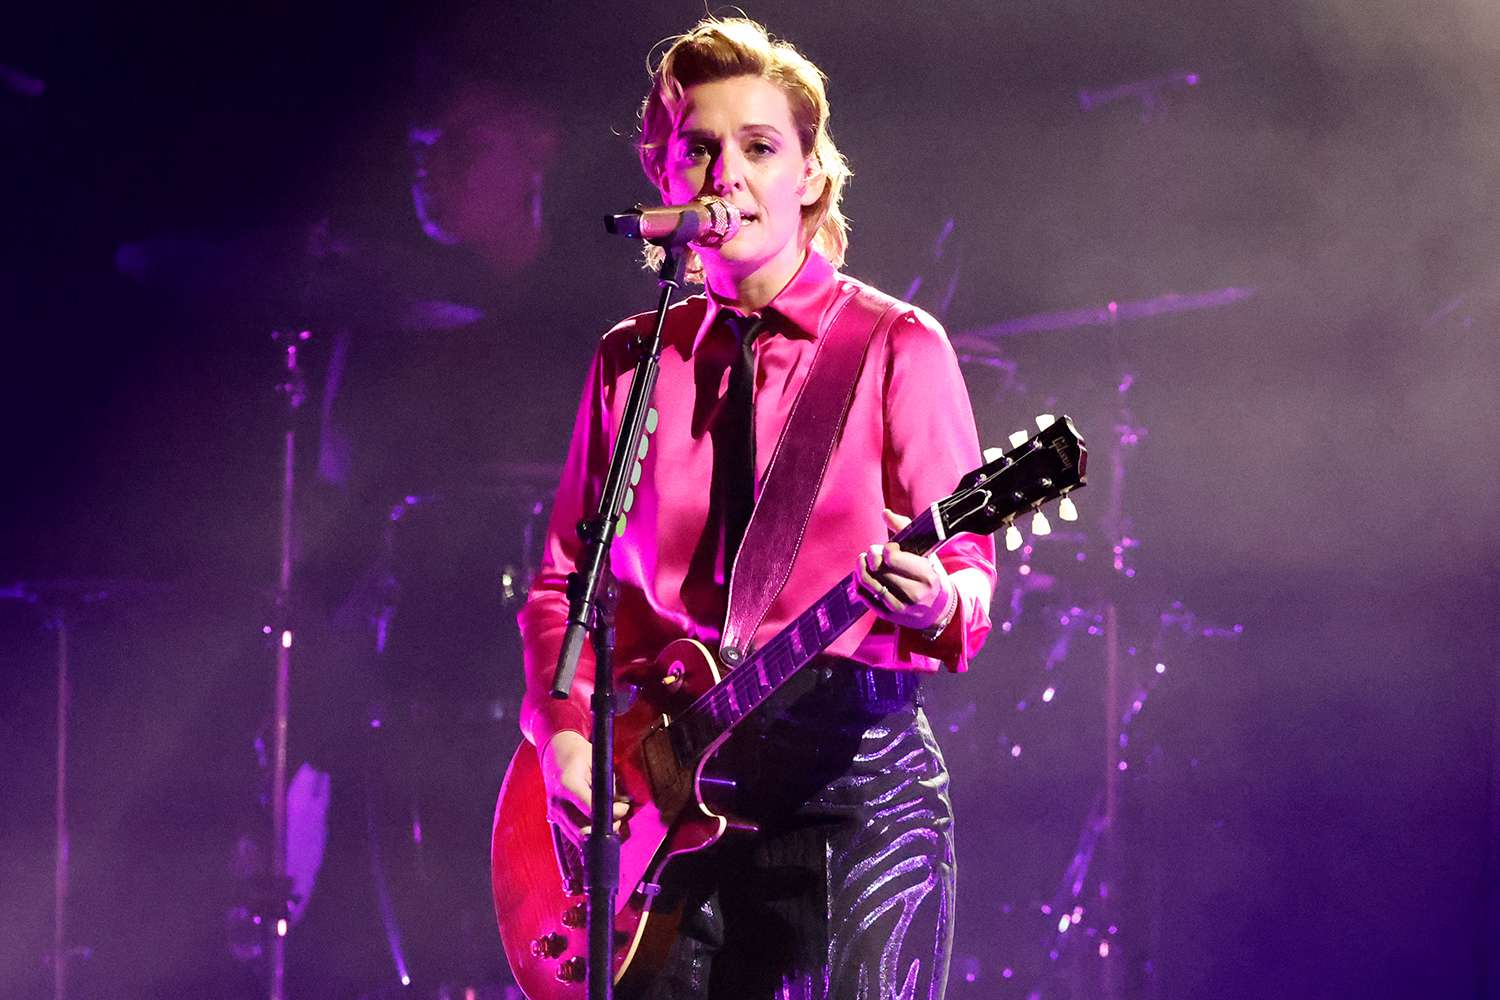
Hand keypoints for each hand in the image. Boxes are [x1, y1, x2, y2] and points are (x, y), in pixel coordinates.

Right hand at [539, 730, 628, 843]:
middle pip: (584, 830)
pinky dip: (587, 833)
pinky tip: (598, 823)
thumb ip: (610, 784)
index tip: (623, 808)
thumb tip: (624, 804)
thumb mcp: (597, 762)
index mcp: (568, 784)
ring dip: (597, 834)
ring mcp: (553, 812)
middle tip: (619, 819)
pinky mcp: (553, 817)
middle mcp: (558, 802)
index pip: (591, 810)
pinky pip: (572, 833)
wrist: (555, 751)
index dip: (612, 813)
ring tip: (610, 820)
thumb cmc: (579, 753)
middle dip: (605, 829)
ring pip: (578, 837)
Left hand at [854, 508, 954, 631]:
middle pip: (879, 569)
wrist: (937, 610)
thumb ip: (905, 529)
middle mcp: (914, 594)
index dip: (886, 549)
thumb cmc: (928, 575)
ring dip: (861, 567)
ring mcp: (900, 607)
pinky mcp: (888, 616)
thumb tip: (884, 513)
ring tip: (863, 560)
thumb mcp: (926, 553)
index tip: (890, 547)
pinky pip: (864, 596)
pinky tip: (861, 574)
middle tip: (872, 552)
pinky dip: (858, 581)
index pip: (893, 558)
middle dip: (871, 556)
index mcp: (926, 576)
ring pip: (868, 582)